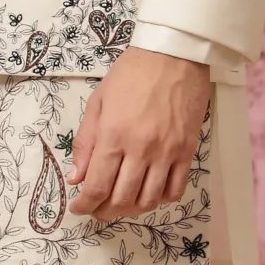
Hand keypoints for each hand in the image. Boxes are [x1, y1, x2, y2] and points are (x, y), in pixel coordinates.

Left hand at [66, 48, 209, 218]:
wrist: (173, 53)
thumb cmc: (132, 73)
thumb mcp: (98, 102)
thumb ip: (86, 142)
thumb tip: (76, 178)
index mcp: (114, 135)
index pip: (97, 186)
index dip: (84, 204)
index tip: (78, 208)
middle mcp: (141, 148)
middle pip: (122, 199)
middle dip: (104, 211)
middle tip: (97, 208)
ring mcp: (167, 152)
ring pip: (149, 200)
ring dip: (132, 209)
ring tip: (122, 203)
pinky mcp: (188, 150)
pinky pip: (176, 189)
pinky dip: (161, 198)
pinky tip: (150, 192)